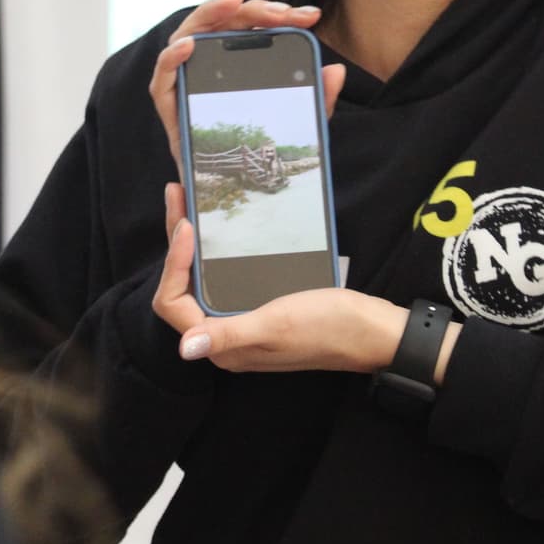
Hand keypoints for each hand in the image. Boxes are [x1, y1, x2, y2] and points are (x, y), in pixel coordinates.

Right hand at [148, 0, 346, 180]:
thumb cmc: (257, 151)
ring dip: (209, 13)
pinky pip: (163, 76)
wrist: (228, 194)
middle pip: (223, 24)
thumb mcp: (296, 122)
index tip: (311, 15)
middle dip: (253, 9)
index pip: (255, 27)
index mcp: (237, 63)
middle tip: (283, 12)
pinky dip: (172, 56)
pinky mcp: (168, 104)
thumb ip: (316, 98)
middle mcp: (209, 66)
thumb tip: (336, 71)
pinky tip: (190, 46)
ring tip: (234, 1)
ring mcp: (185, 82)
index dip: (281, 15)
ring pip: (189, 35)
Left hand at [151, 183, 399, 372]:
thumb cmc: (326, 327)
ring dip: (191, 242)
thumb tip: (184, 349)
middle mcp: (223, 335)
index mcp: (221, 345)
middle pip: (182, 287)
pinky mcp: (256, 307)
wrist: (370, 331)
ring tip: (189, 202)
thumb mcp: (276, 324)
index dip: (173, 265)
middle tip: (177, 194)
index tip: (188, 226)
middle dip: (175, 241)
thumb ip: (229, 334)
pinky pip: (221, 278)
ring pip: (200, 279)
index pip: (173, 304)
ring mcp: (239, 321)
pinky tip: (219, 227)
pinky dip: (213, 251)